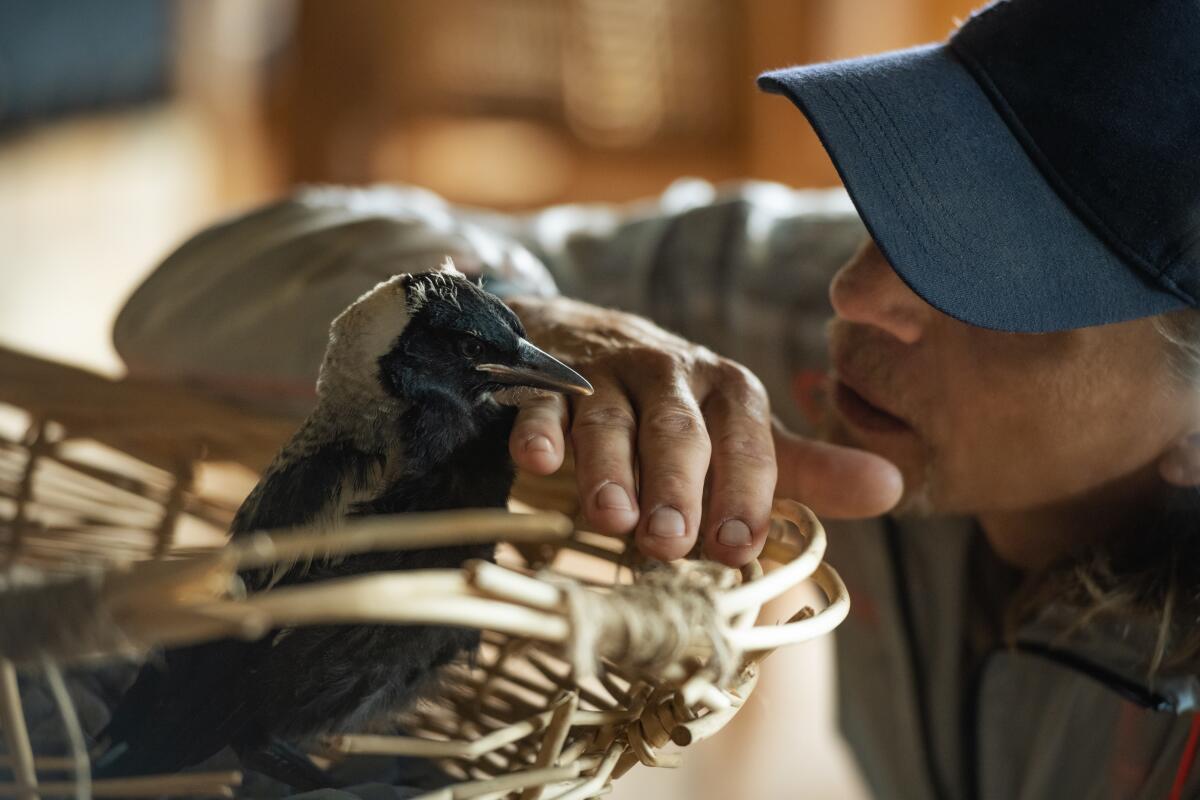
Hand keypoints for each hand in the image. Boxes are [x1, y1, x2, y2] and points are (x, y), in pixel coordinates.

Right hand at [506, 295, 902, 565]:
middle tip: (670, 543)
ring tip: (610, 519)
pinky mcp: (549, 378)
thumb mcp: (742, 434)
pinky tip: (537, 461)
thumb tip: (895, 489)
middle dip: (676, 487)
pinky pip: (542, 403)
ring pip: (608, 421)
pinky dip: (538, 430)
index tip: (737, 548)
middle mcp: (672, 375)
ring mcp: (607, 374)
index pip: (746, 442)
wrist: (591, 340)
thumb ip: (806, 470)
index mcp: (729, 390)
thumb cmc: (680, 411)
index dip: (744, 493)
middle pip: (677, 433)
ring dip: (609, 469)